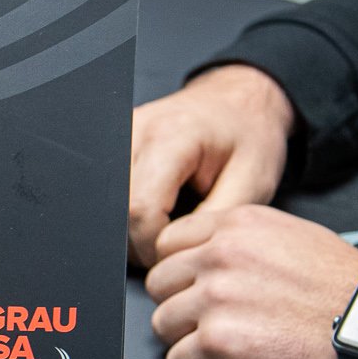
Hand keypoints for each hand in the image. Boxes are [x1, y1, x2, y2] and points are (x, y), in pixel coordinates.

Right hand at [128, 65, 294, 268]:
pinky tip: (156, 205)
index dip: (155, 245)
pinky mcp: (112, 141)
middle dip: (142, 240)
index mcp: (171, 137)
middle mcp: (134, 130)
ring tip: (168, 219)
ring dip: (133, 227)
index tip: (180, 252)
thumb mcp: (251, 184)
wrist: (238, 103)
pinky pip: (109, 192)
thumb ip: (210, 223)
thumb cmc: (248, 138)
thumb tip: (175, 255)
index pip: (139, 210)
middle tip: (177, 240)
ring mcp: (118, 134)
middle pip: (115, 209)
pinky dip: (130, 211)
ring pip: (106, 205)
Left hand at [146, 204, 357, 358]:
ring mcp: (215, 300)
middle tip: (208, 322)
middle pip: (160, 285)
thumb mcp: (292, 237)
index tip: (191, 288)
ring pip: (163, 325)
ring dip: (186, 340)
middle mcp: (220, 257)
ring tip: (220, 347)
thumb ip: (243, 241)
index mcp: (237, 226)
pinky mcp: (218, 344)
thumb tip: (208, 256)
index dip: (180, 272)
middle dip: (180, 306)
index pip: (168, 244)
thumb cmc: (346, 289)